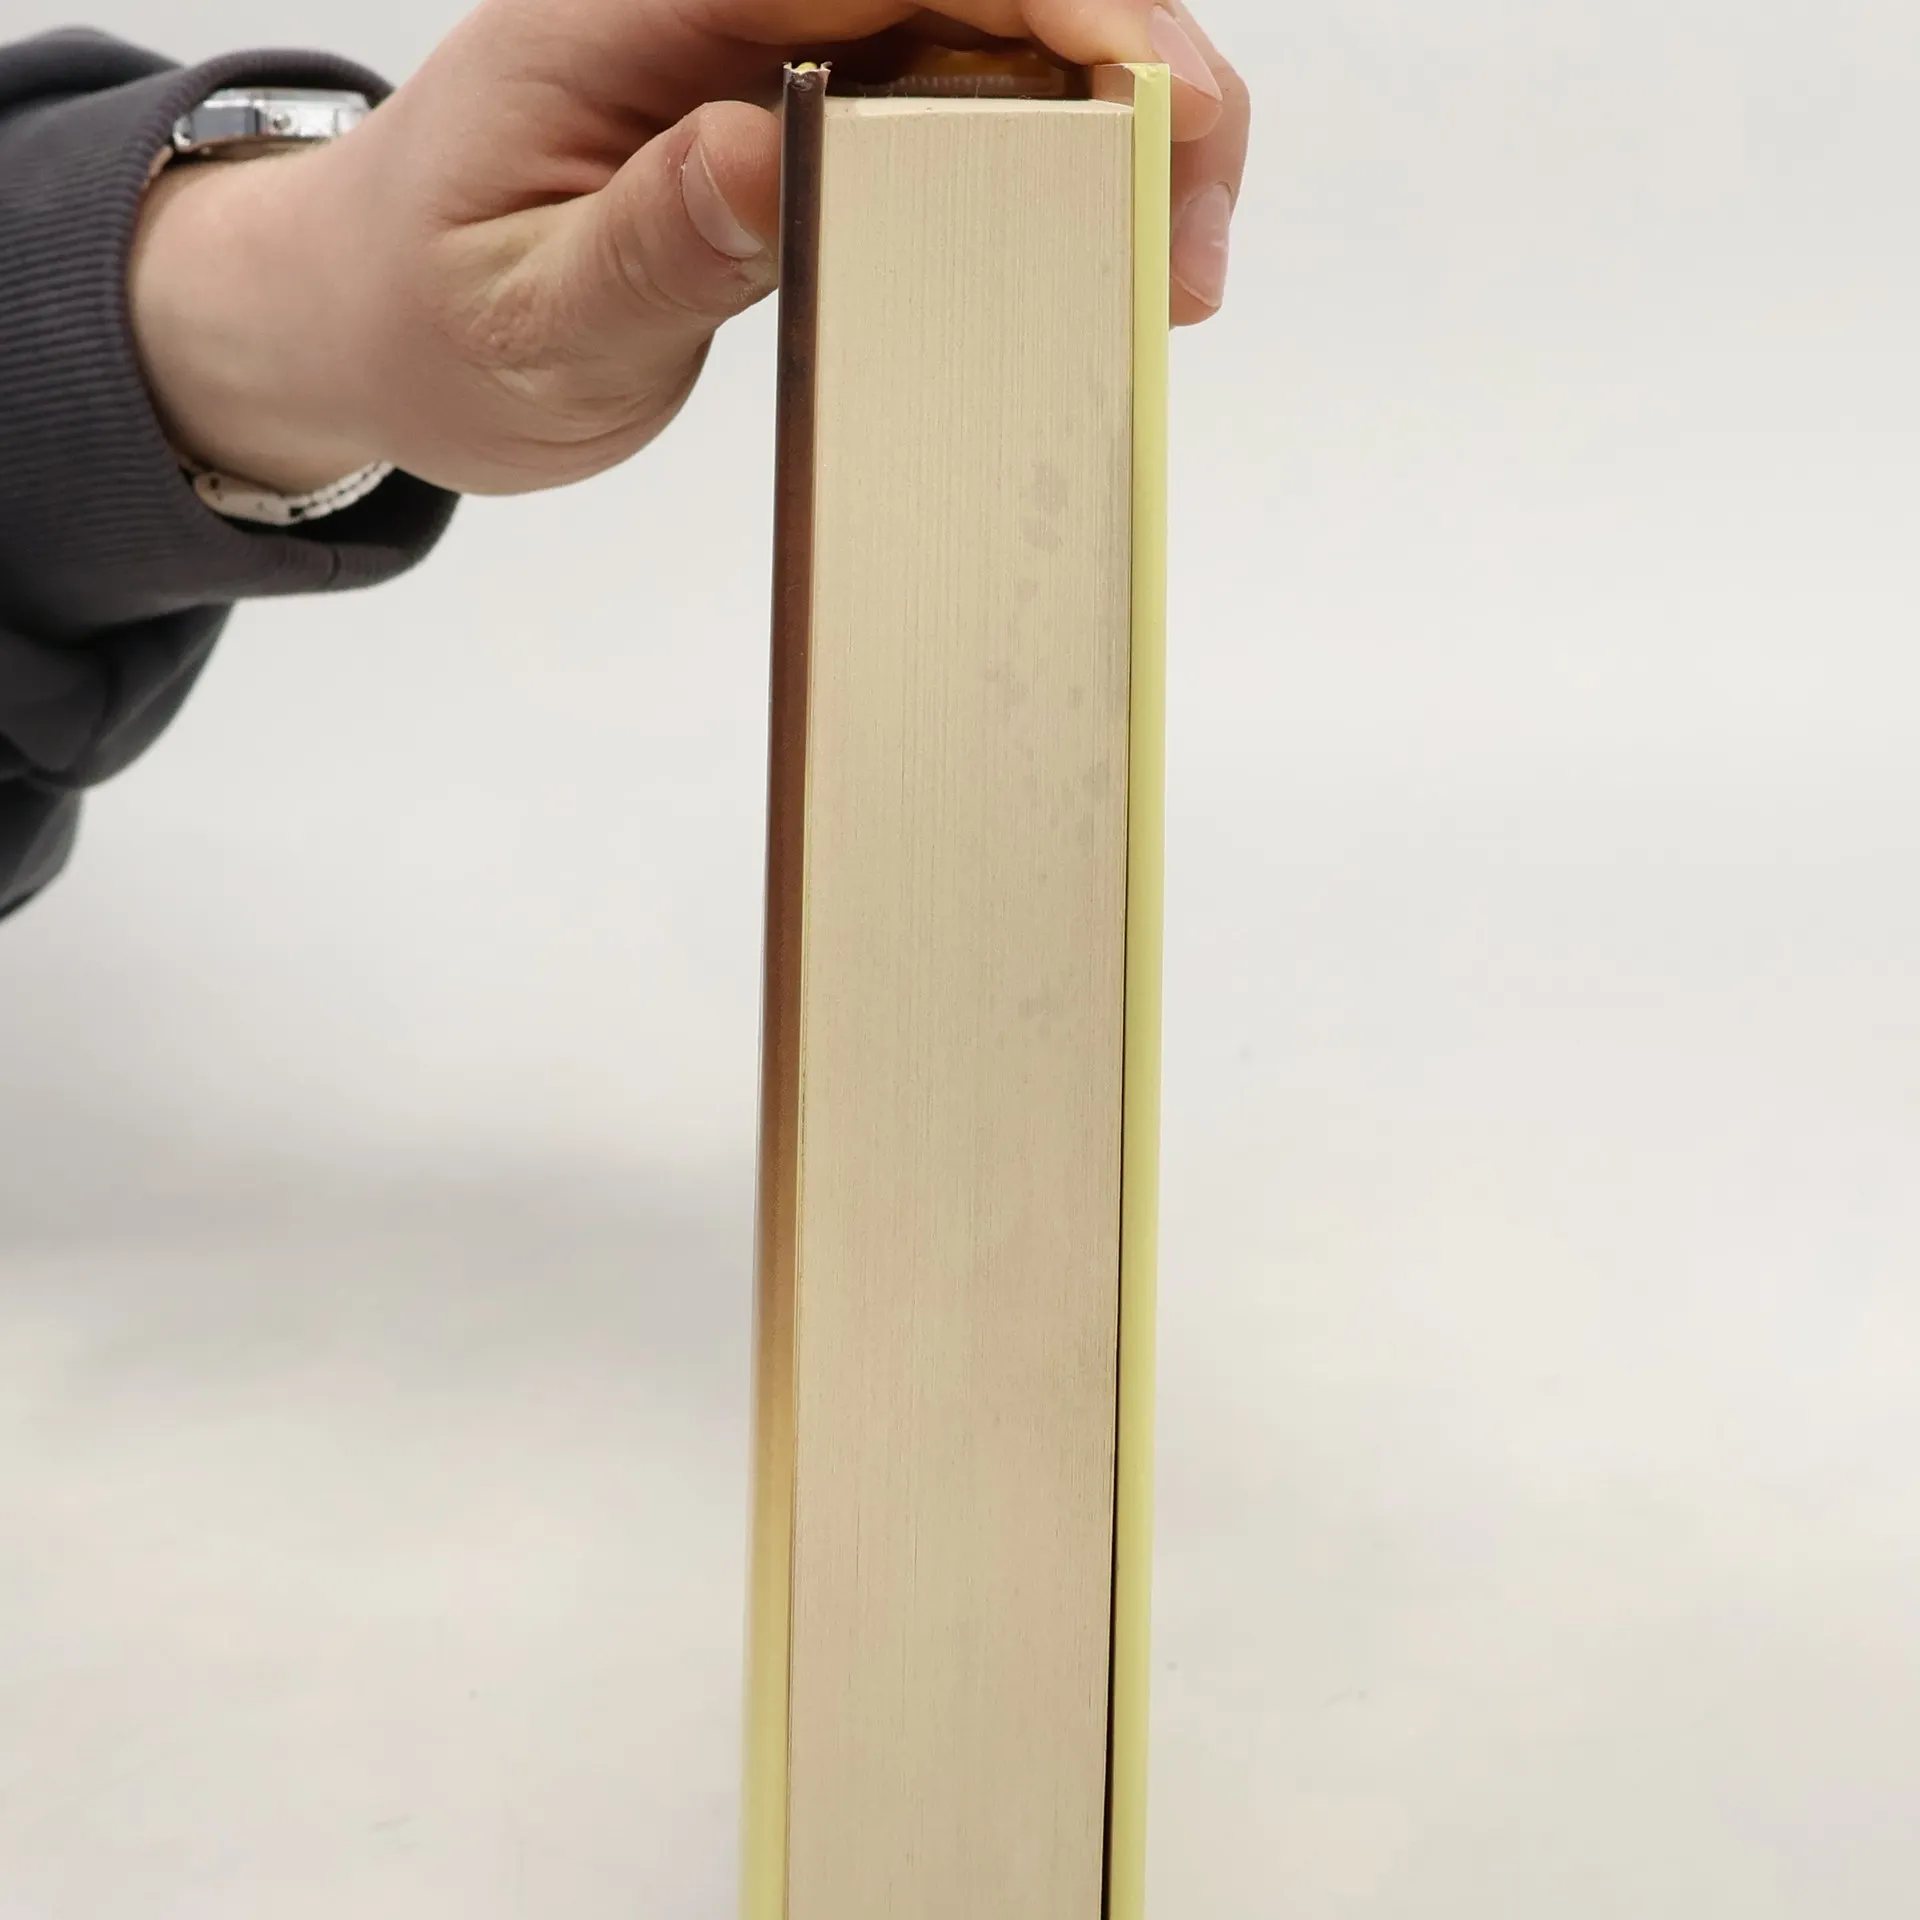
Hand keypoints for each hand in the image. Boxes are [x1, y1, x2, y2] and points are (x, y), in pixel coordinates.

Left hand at [130, 1, 1248, 499]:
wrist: (374, 316)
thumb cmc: (428, 310)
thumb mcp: (520, 314)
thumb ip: (650, 242)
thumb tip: (785, 153)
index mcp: (657, 1)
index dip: (1064, 17)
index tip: (1159, 122)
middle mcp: (737, 0)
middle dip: (1133, 79)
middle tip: (1196, 245)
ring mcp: (783, 53)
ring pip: (1000, 38)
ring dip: (1113, 134)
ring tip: (1170, 270)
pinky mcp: (810, 117)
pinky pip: (963, 110)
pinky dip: (1052, 173)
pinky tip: (1093, 252)